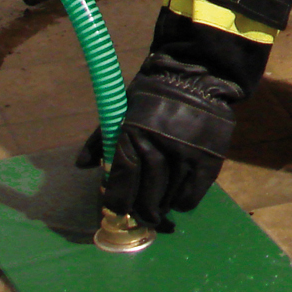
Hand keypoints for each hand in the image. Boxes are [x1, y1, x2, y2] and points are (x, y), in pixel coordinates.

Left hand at [75, 55, 238, 227]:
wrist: (197, 75)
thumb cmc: (153, 93)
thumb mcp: (122, 108)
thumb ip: (101, 138)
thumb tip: (83, 165)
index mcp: (132, 133)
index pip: (123, 180)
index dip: (118, 202)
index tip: (118, 210)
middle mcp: (157, 146)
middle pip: (146, 195)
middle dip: (141, 211)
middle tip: (141, 216)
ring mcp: (185, 154)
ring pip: (168, 198)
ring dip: (161, 208)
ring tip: (159, 207)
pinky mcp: (208, 159)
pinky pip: (191, 196)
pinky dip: (181, 202)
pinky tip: (177, 198)